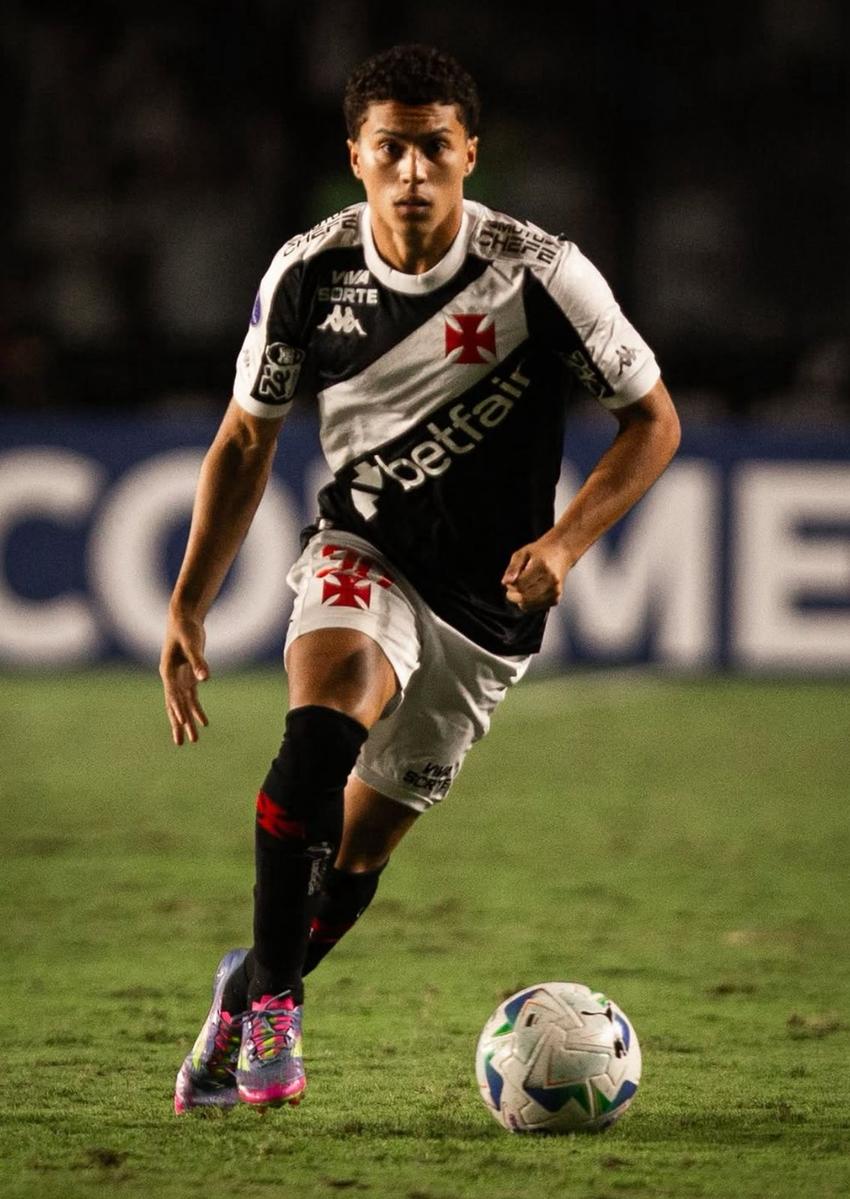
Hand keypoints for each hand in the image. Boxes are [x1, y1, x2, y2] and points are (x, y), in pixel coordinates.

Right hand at [159, 613, 209, 745]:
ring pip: (183, 705)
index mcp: (168, 671)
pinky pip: (191, 697)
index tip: (182, 723)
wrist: (183, 618)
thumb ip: (198, 662)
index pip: (173, 694)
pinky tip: (203, 721)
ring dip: (188, 721)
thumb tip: (205, 679)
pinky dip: (196, 709)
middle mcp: (171, 678)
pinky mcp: (188, 676)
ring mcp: (178, 678)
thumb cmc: (186, 628)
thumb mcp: (193, 643)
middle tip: (182, 743)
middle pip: (174, 705)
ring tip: (193, 740)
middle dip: (179, 724)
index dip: (177, 708)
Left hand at [502, 533, 572, 611]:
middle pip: (524, 597)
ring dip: (520, 599)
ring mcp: (555, 590)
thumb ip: (513, 568)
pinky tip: (531, 592)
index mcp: (542, 566)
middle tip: (513, 586)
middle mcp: (551, 580)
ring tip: (522, 588)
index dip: (510, 585)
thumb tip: (505, 582)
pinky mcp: (556, 598)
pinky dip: (529, 603)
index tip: (510, 580)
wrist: (561, 552)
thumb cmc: (542, 552)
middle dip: (513, 594)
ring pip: (529, 605)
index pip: (519, 585)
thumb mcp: (522, 553)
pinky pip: (536, 608)